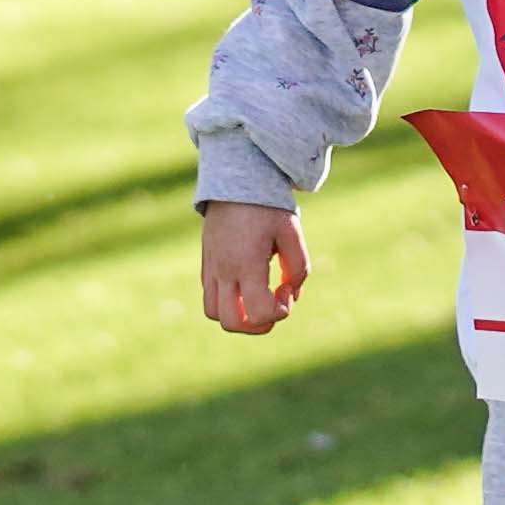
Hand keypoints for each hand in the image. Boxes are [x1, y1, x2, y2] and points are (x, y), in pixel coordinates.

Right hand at [198, 199, 306, 337]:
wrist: (236, 180)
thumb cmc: (268, 206)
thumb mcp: (292, 233)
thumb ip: (299, 268)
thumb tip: (291, 295)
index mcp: (246, 263)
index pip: (259, 313)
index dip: (280, 312)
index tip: (287, 288)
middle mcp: (223, 270)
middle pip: (232, 323)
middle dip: (258, 324)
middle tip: (274, 302)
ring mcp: (211, 267)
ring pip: (215, 314)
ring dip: (239, 316)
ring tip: (257, 298)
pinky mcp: (206, 263)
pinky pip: (210, 296)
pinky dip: (229, 302)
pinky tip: (246, 284)